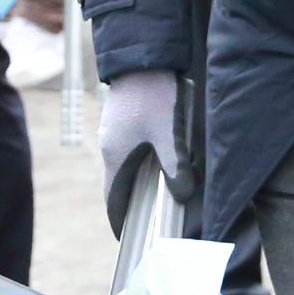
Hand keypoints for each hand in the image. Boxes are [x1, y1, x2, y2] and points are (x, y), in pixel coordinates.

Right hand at [99, 68, 181, 222]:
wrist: (141, 58)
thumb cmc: (153, 97)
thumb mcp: (169, 135)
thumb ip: (176, 167)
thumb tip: (183, 195)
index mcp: (116, 158)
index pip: (113, 200)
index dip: (119, 220)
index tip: (126, 236)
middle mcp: (110, 147)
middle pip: (118, 184)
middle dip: (131, 202)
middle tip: (148, 217)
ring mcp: (114, 132)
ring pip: (125, 165)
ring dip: (138, 179)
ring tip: (158, 191)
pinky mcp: (122, 119)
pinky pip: (130, 149)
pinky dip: (142, 160)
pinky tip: (161, 158)